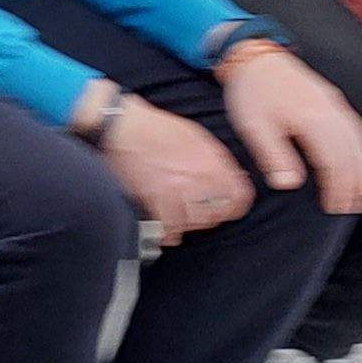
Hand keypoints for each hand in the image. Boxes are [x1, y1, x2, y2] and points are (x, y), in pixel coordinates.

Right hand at [96, 99, 254, 238]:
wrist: (122, 128)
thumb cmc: (156, 128)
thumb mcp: (195, 135)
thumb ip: (216, 158)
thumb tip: (231, 176)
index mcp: (211, 163)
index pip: (239, 196)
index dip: (236, 204)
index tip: (230, 207)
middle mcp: (197, 180)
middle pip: (217, 214)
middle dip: (212, 216)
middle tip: (203, 213)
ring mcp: (175, 192)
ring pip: (194, 224)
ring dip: (190, 224)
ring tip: (184, 221)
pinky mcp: (154, 201)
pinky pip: (169, 228)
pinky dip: (169, 233)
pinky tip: (168, 231)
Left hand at [221, 44, 361, 214]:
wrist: (254, 55)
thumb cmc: (252, 90)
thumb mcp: (255, 126)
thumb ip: (274, 156)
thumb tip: (290, 184)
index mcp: (312, 119)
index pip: (334, 162)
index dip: (338, 188)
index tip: (335, 209)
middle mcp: (331, 112)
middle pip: (353, 154)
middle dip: (355, 184)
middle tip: (353, 208)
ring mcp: (336, 105)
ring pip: (361, 142)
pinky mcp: (334, 101)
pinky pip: (359, 130)